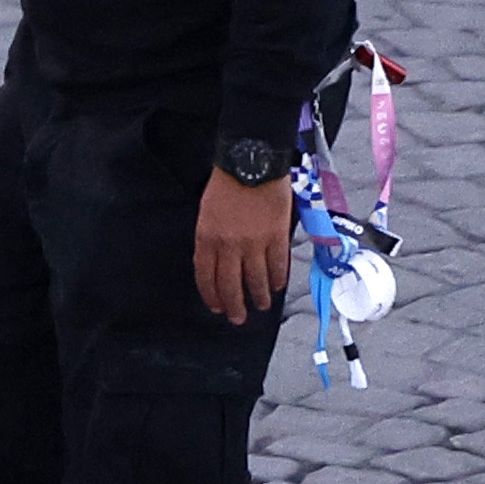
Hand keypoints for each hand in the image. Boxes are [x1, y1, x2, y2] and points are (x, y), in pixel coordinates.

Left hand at [192, 169, 293, 322]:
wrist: (252, 165)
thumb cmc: (225, 185)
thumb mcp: (206, 212)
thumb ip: (211, 238)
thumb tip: (219, 261)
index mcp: (206, 237)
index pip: (206, 274)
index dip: (211, 294)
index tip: (215, 306)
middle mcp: (228, 245)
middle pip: (230, 284)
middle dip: (234, 305)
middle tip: (237, 318)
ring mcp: (254, 243)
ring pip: (256, 279)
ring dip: (258, 296)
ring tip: (261, 306)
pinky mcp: (277, 237)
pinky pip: (278, 265)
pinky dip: (278, 279)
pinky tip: (277, 287)